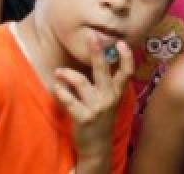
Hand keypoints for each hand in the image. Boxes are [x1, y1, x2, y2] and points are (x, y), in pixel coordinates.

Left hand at [54, 40, 133, 166]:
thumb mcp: (110, 101)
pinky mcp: (83, 117)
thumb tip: (99, 58)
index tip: (121, 42)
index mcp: (117, 93)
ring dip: (68, 74)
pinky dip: (61, 91)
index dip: (126, 57)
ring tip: (59, 71)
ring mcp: (96, 107)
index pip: (127, 72)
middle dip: (97, 53)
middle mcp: (109, 98)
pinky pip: (69, 99)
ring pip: (81, 82)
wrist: (97, 146)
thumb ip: (107, 83)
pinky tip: (57, 87)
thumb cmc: (101, 118)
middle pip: (103, 70)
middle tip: (91, 36)